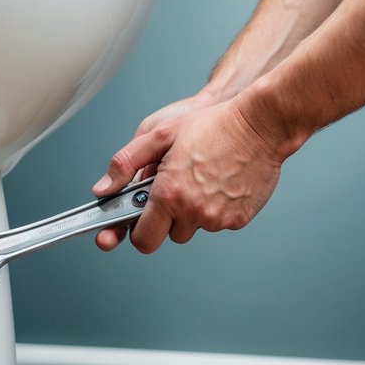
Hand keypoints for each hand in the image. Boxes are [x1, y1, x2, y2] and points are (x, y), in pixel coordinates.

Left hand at [92, 97, 284, 252]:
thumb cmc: (213, 125)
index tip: (140, 221)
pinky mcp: (239, 219)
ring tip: (201, 179)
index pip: (143, 239)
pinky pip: (219, 223)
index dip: (139, 232)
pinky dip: (216, 208)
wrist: (261, 124)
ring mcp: (218, 218)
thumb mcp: (159, 134)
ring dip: (192, 212)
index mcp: (169, 194)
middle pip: (169, 235)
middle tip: (176, 188)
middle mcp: (193, 211)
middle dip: (167, 218)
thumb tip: (103, 189)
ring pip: (195, 228)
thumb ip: (126, 164)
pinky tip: (221, 182)